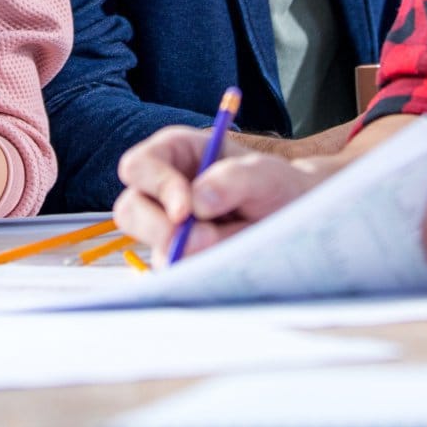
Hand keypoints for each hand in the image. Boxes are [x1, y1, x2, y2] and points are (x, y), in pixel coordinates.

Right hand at [115, 125, 324, 261]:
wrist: (296, 219)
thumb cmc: (278, 187)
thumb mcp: (265, 174)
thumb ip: (233, 179)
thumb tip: (197, 203)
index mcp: (174, 154)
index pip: (139, 167)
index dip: (156, 187)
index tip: (185, 211)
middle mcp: (162, 190)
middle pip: (130, 210)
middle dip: (163, 230)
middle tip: (205, 240)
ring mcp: (169, 228)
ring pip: (151, 246)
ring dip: (187, 254)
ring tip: (231, 247)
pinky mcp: (181, 258)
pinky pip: (175, 272)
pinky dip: (198, 272)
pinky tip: (227, 260)